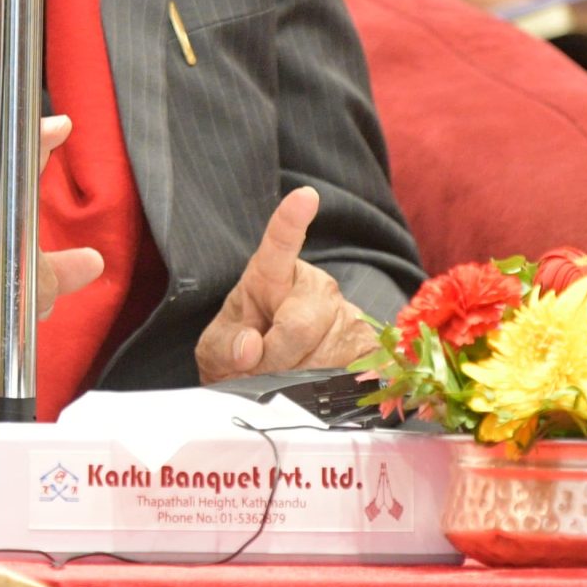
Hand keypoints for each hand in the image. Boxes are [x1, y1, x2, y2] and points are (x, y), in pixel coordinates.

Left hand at [195, 186, 377, 381]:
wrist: (271, 378)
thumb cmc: (241, 351)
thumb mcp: (217, 349)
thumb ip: (225, 346)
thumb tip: (250, 347)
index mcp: (271, 275)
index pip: (280, 244)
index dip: (292, 220)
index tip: (305, 196)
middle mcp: (316, 288)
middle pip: (300, 326)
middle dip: (275, 359)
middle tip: (258, 368)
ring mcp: (347, 316)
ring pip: (325, 357)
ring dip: (298, 379)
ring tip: (283, 374)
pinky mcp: (369, 347)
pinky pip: (352, 374)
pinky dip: (327, 389)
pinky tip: (315, 384)